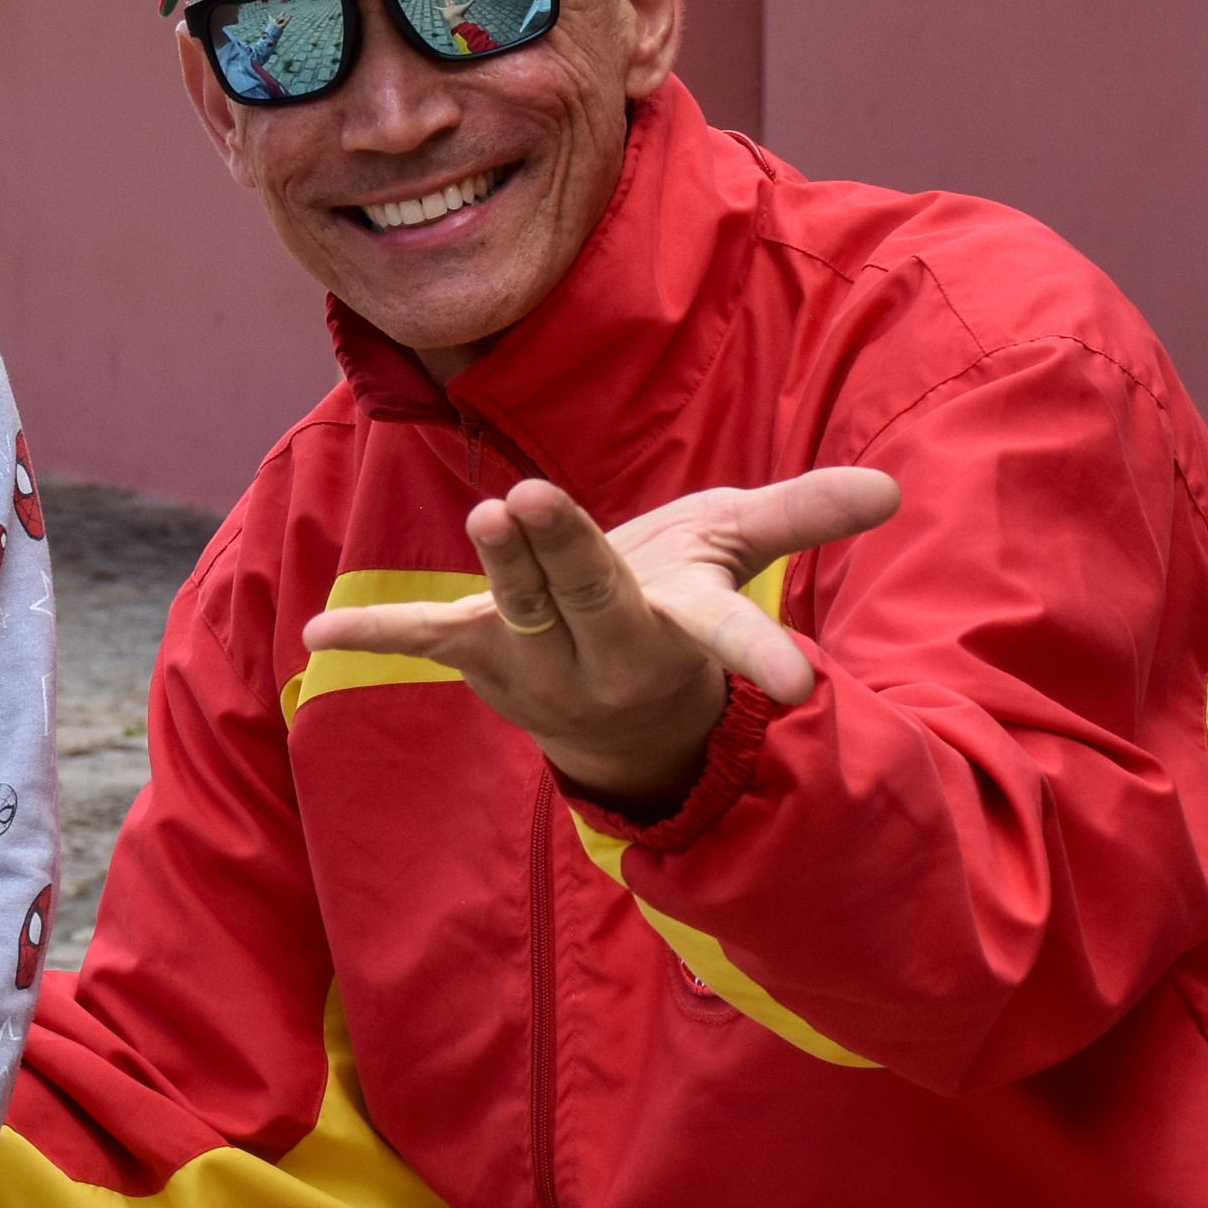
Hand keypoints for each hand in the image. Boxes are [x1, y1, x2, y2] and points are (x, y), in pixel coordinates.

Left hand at [303, 469, 898, 805]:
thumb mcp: (737, 560)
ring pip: (514, 611)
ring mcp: (535, 663)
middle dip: (565, 556)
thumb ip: (803, 518)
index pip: (724, 634)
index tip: (796, 685)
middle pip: (587, 599)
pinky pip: (424, 642)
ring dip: (501, 574)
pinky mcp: (478, 657)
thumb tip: (891, 488)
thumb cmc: (680, 613)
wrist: (623, 719)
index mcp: (678, 630)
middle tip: (535, 501)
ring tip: (490, 517)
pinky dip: (373, 635)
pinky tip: (316, 633)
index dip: (760, 655)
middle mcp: (606, 654)